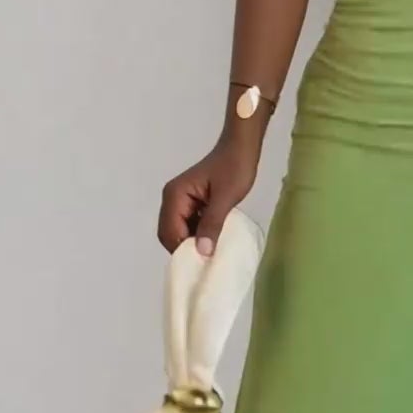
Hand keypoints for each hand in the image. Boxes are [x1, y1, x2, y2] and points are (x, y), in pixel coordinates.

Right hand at [158, 138, 256, 255]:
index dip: (183, 250)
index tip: (201, 264)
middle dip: (185, 248)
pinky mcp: (190, 202)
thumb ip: (212, 224)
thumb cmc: (234, 169)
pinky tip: (212, 241)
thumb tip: (202, 252)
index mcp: (174, 196)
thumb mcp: (225, 199)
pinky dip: (197, 234)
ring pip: (179, 230)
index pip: (170, 232)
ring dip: (192, 242)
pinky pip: (188, 224)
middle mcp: (171, 198)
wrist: (242, 148)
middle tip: (205, 262)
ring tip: (210, 254)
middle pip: (170, 233)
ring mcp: (180, 200)